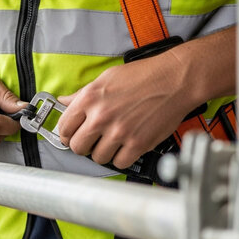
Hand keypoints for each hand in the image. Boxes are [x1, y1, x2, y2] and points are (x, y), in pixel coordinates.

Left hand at [57, 51, 201, 167]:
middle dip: (83, 146)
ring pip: (98, 158)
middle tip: (92, 141)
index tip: (72, 135)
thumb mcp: (106, 78)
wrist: (174, 80)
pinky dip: (121, 158)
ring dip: (103, 152)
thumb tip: (64, 101)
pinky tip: (125, 147)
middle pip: (78, 147)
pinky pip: (119, 163)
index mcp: (89, 99)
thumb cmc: (143, 76)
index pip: (64, 127)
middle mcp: (101, 117)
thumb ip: (82, 94)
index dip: (67, 134)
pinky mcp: (137, 144)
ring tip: (112, 142)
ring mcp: (119, 132)